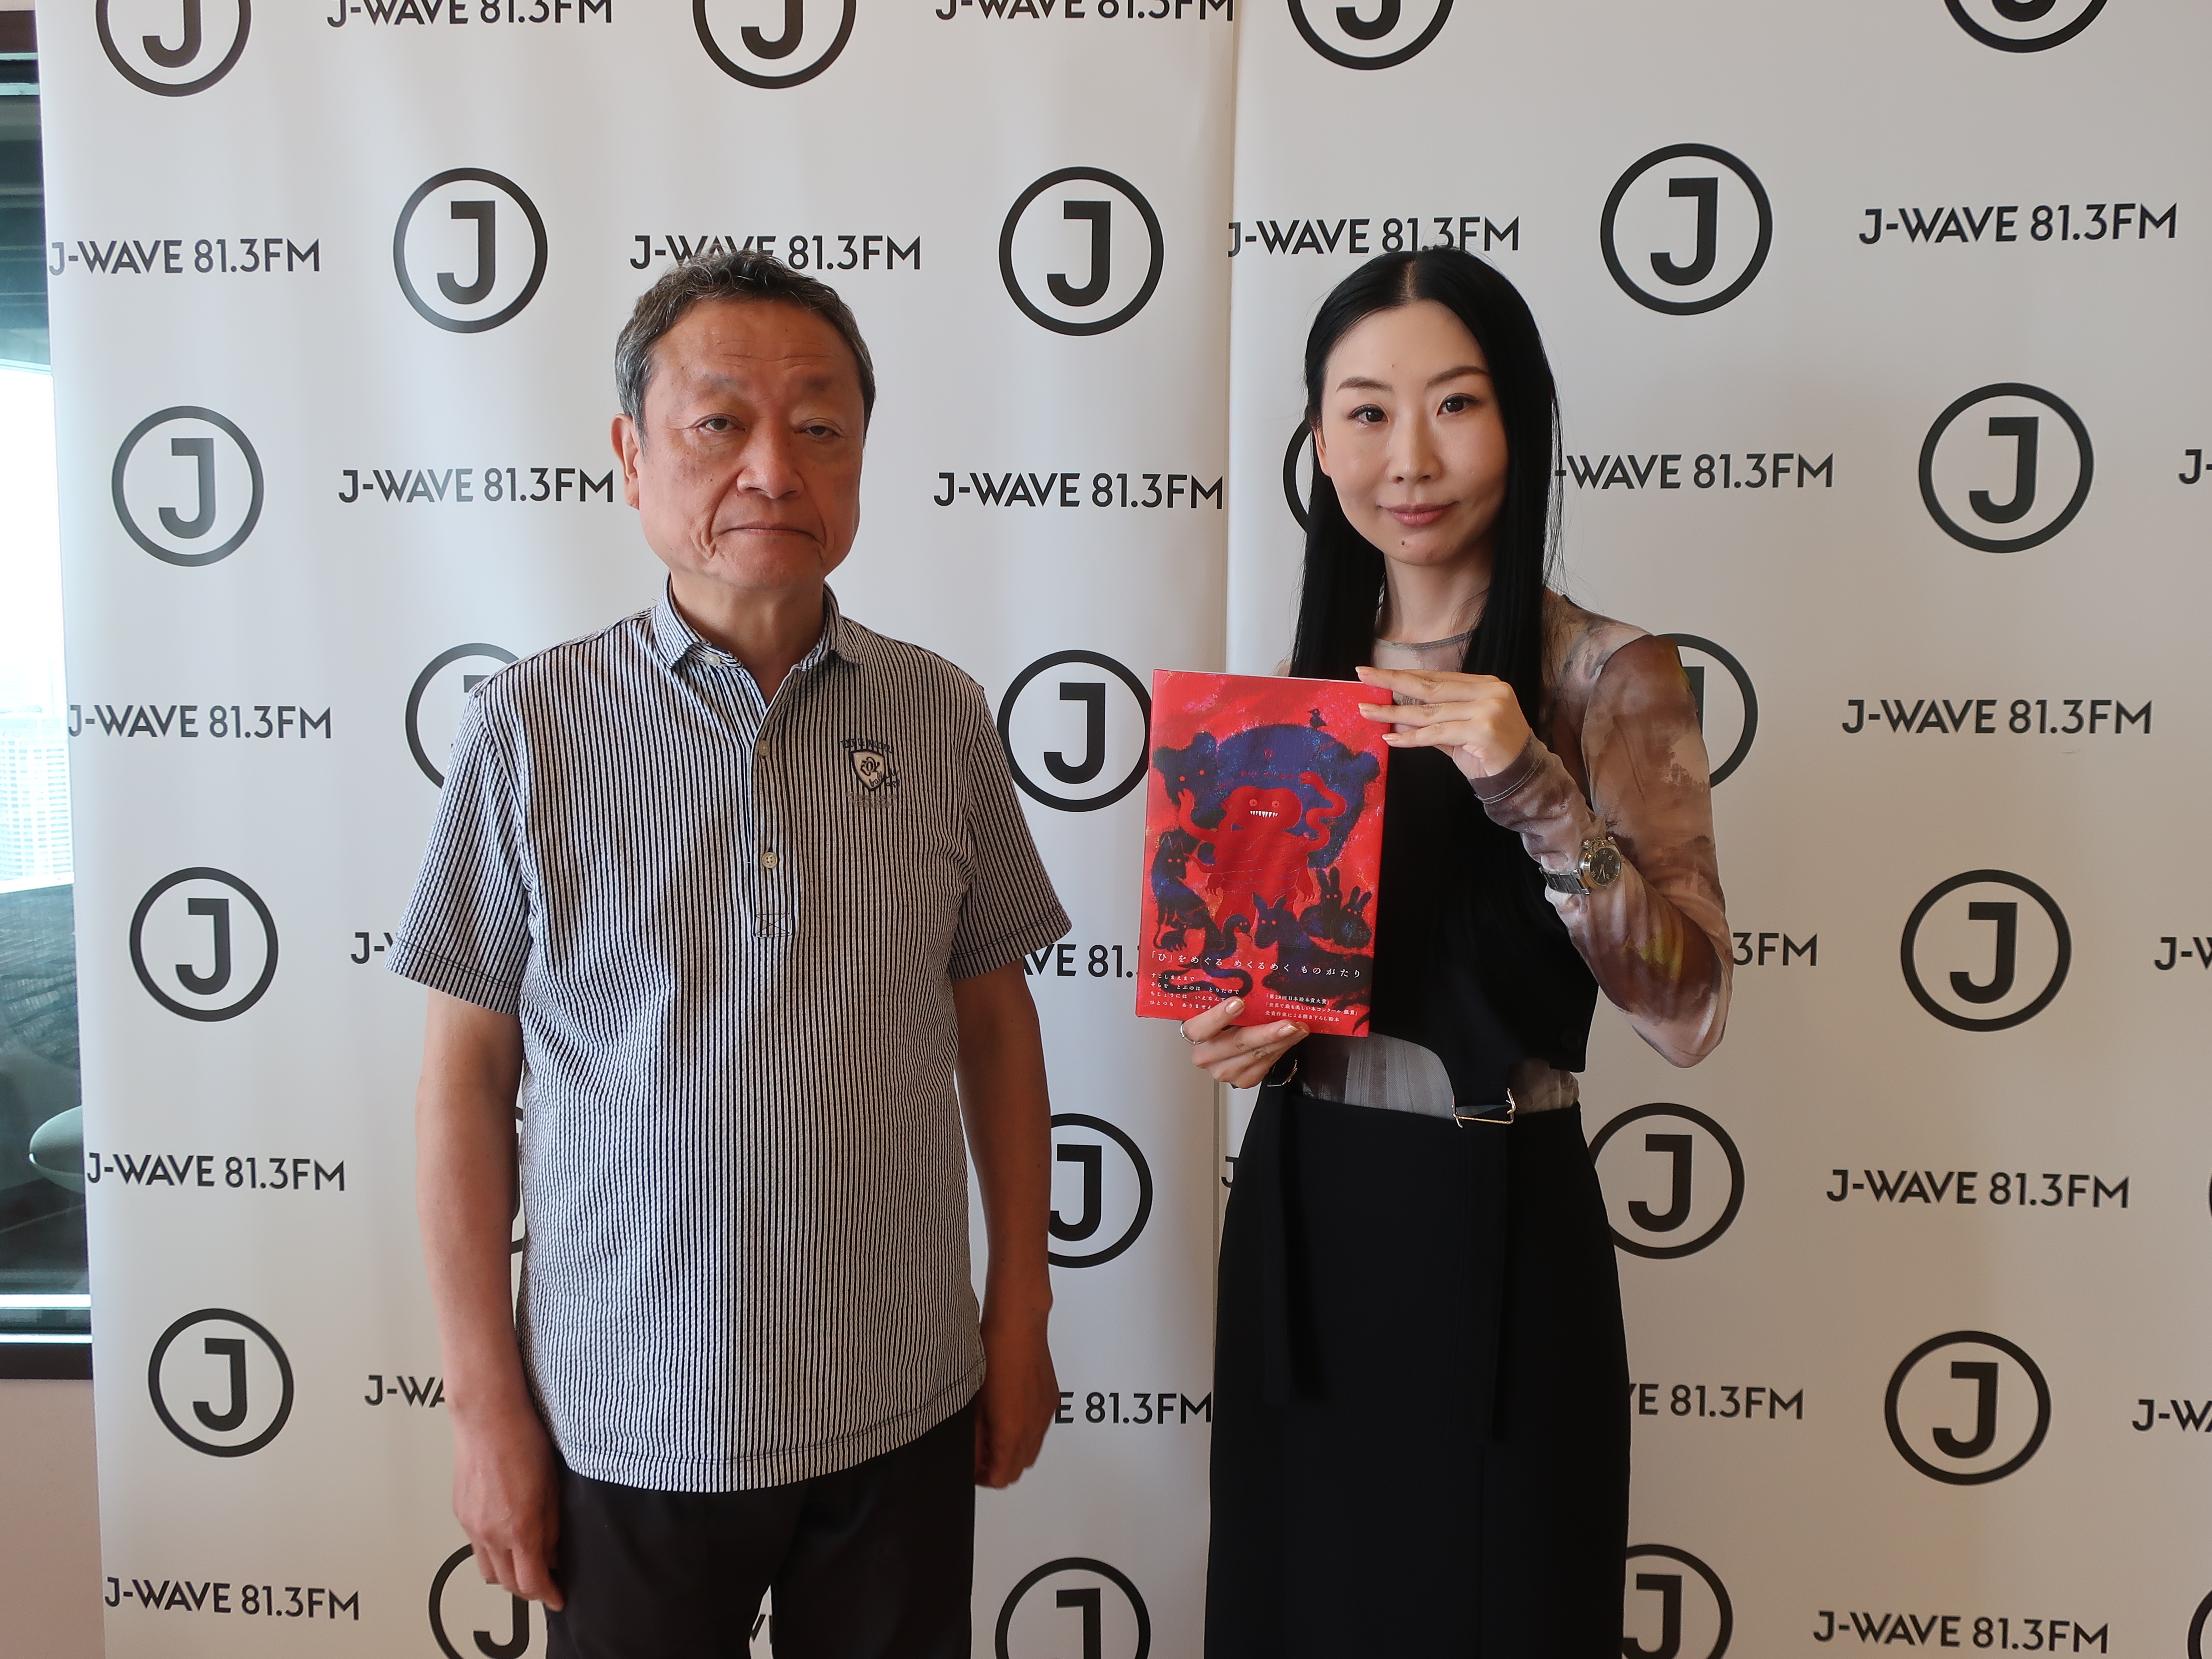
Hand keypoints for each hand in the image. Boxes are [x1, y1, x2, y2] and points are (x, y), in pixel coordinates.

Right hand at [451, 1395, 564, 1609]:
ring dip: (508, 1574)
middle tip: (547, 1581)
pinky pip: (476, 1547)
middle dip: (529, 1588)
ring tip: (526, 1562)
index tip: (559, 1597)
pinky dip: (493, 1551)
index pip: (532, 1581)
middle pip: (508, 1584)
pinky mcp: (461, 1514)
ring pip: (488, 1570)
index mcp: (519, 1528)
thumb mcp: (553, 1488)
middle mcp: (491, 1533)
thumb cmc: (525, 1442)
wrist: (488, 1418)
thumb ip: (552, 1527)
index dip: (548, 1595)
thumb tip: (554, 1554)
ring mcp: (472, 1525)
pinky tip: (507, 1536)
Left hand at [975, 1301, 1056, 1487]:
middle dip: (999, 1468)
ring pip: (1032, 1451)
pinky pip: (1040, 1430)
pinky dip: (1026, 1433)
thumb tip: (973, 1457)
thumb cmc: (993, 1354)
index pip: (1002, 1477)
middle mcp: (1034, 1426)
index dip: (984, 1478)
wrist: (1017, 1325)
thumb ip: (975, 1436)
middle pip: (1019, 1469)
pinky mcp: (1051, 1400)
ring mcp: (1045, 1413)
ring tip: (992, 1435)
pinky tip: (1009, 1415)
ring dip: (1013, 1452)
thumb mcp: (974, 1401)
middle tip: (979, 1455)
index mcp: (1012, 1430)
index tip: (973, 1469)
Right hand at [1180, 996, 1307, 1089]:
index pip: (1200, 1027)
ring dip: (1281, 1041)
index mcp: (1194, 1032)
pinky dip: (1281, 1049)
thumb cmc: (1222, 1019)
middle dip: (1266, 1033)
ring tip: (1298, 1027)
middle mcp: (1205, 1055)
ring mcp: (1223, 1071)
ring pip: (1256, 1055)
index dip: (1219, 1016)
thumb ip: (1227, 995)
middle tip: (1288, 1023)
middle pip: (1236, 1044)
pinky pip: (1265, 1065)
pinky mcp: (1242, 1080)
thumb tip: (1253, 977)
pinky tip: (1291, 1038)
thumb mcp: (1218, 1004)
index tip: (1239, 1002)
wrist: (1223, 1042)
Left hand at [1353, 664, 1531, 780]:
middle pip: (1430, 686)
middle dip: (1392, 681)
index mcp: (1485, 684)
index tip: (1376, 673)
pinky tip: (1389, 738)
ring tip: (1366, 711)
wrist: (1523, 777)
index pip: (1437, 676)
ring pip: (1430, 712)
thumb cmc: (1491, 753)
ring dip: (1393, 713)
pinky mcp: (1482, 730)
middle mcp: (1488, 691)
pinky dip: (1411, 738)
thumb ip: (1434, 721)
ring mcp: (1487, 709)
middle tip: (1362, 676)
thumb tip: (1396, 716)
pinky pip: (1437, 734)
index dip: (1405, 674)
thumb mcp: (1461, 732)